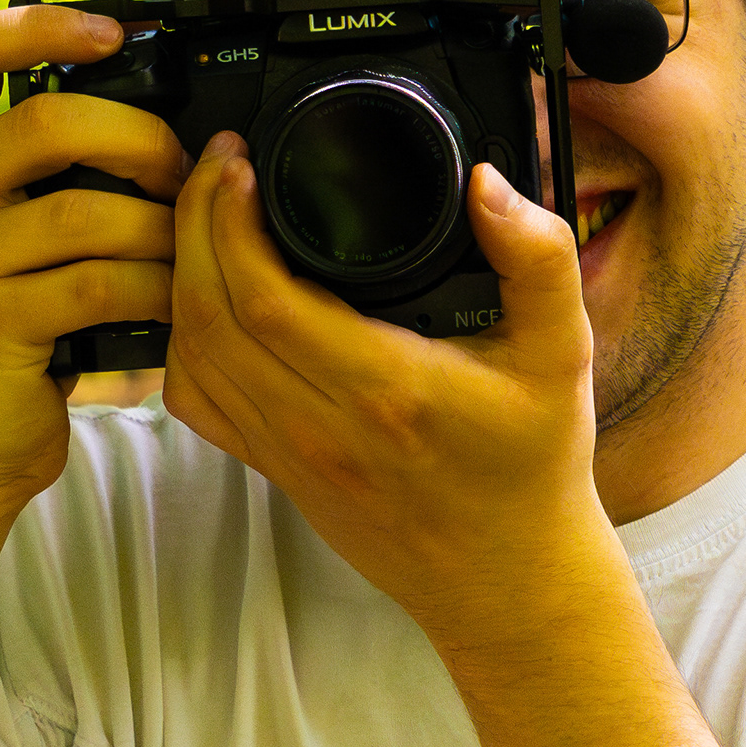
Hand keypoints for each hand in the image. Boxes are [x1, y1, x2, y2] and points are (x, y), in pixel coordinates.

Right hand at [0, 6, 186, 514]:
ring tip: (188, 254)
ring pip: (85, 209)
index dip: (41, 25)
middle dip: (138, 139)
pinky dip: (154, 290)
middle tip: (183, 174)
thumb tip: (144, 134)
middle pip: (45, 122)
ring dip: (160, 229)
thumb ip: (29, 192)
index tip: (114, 33)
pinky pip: (98, 281)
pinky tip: (172, 306)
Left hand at [159, 133, 614, 648]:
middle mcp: (321, 427)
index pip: (264, 297)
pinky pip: (197, 402)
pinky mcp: (276, 473)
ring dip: (181, 275)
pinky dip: (181, 341)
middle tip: (214, 168)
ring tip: (205, 215)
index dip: (229, 221)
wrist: (509, 581)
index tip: (237, 164)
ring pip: (191, 357)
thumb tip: (488, 183)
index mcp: (385, 389)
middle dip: (194, 226)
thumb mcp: (564, 355)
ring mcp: (289, 456)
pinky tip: (203, 295)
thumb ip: (538, 259)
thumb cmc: (533, 469)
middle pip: (207, 316)